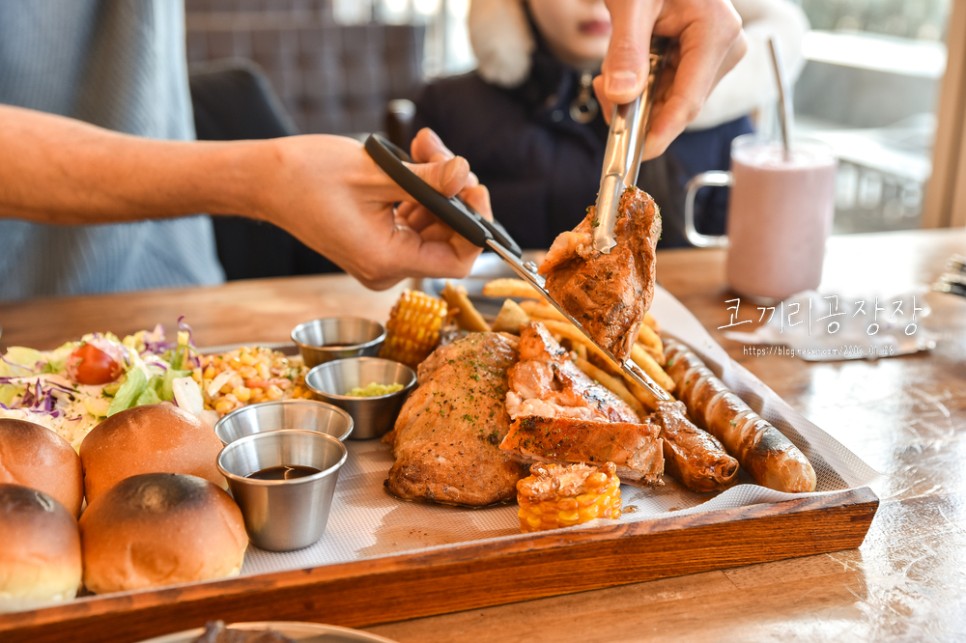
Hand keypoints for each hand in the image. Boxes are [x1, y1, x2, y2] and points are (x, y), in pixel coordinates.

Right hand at [261, 128, 487, 289]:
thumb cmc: (306, 175)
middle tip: (443, 154)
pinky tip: (412, 163)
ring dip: (437, 187)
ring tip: (423, 147)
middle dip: (454, 194)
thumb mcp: (376, 173)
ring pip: (432, 227)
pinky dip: (419, 195)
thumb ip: (427, 179)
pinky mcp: (374, 243)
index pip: (456, 260)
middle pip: (446, 239)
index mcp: (385, 259)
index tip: (473, 186)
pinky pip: (413, 224)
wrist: (263, 181)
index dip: (475, 225)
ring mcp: (379, 258)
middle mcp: (385, 268)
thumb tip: (464, 174)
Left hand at [596, 0, 746, 158]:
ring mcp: (716, 55)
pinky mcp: (703, 59)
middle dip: (637, 109)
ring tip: (608, 72)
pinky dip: (643, 89)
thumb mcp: (630, 5)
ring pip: (671, 101)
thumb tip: (621, 97)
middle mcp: (725, 47)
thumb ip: (625, 51)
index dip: (660, 132)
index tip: (636, 155)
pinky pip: (671, 89)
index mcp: (716, 31)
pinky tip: (625, 72)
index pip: (688, 101)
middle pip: (679, 104)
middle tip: (600, 88)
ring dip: (636, 99)